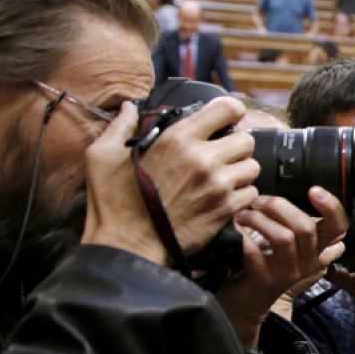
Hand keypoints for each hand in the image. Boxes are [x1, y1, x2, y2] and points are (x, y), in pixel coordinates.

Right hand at [83, 98, 260, 265]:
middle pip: (246, 140)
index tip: (227, 121)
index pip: (226, 109)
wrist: (128, 246)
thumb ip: (120, 127)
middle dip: (236, 147)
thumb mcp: (102, 157)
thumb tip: (130, 108)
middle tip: (221, 157)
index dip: (231, 113)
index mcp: (177, 138)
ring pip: (252, 167)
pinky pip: (251, 193)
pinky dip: (241, 196)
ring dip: (240, 172)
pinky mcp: (226, 209)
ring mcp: (218, 185)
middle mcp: (203, 158)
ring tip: (221, 179)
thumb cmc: (114, 203)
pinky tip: (222, 199)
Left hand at [216, 189, 349, 340]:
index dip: (331, 207)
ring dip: (259, 220)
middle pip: (306, 227)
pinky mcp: (266, 280)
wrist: (247, 299)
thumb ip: (296, 221)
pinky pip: (256, 252)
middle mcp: (308, 261)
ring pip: (283, 238)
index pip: (338, 226)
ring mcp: (288, 273)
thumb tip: (297, 192)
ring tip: (243, 215)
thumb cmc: (265, 262)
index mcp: (317, 248)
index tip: (314, 190)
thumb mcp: (288, 242)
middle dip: (279, 206)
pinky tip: (235, 230)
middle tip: (258, 201)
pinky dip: (243, 237)